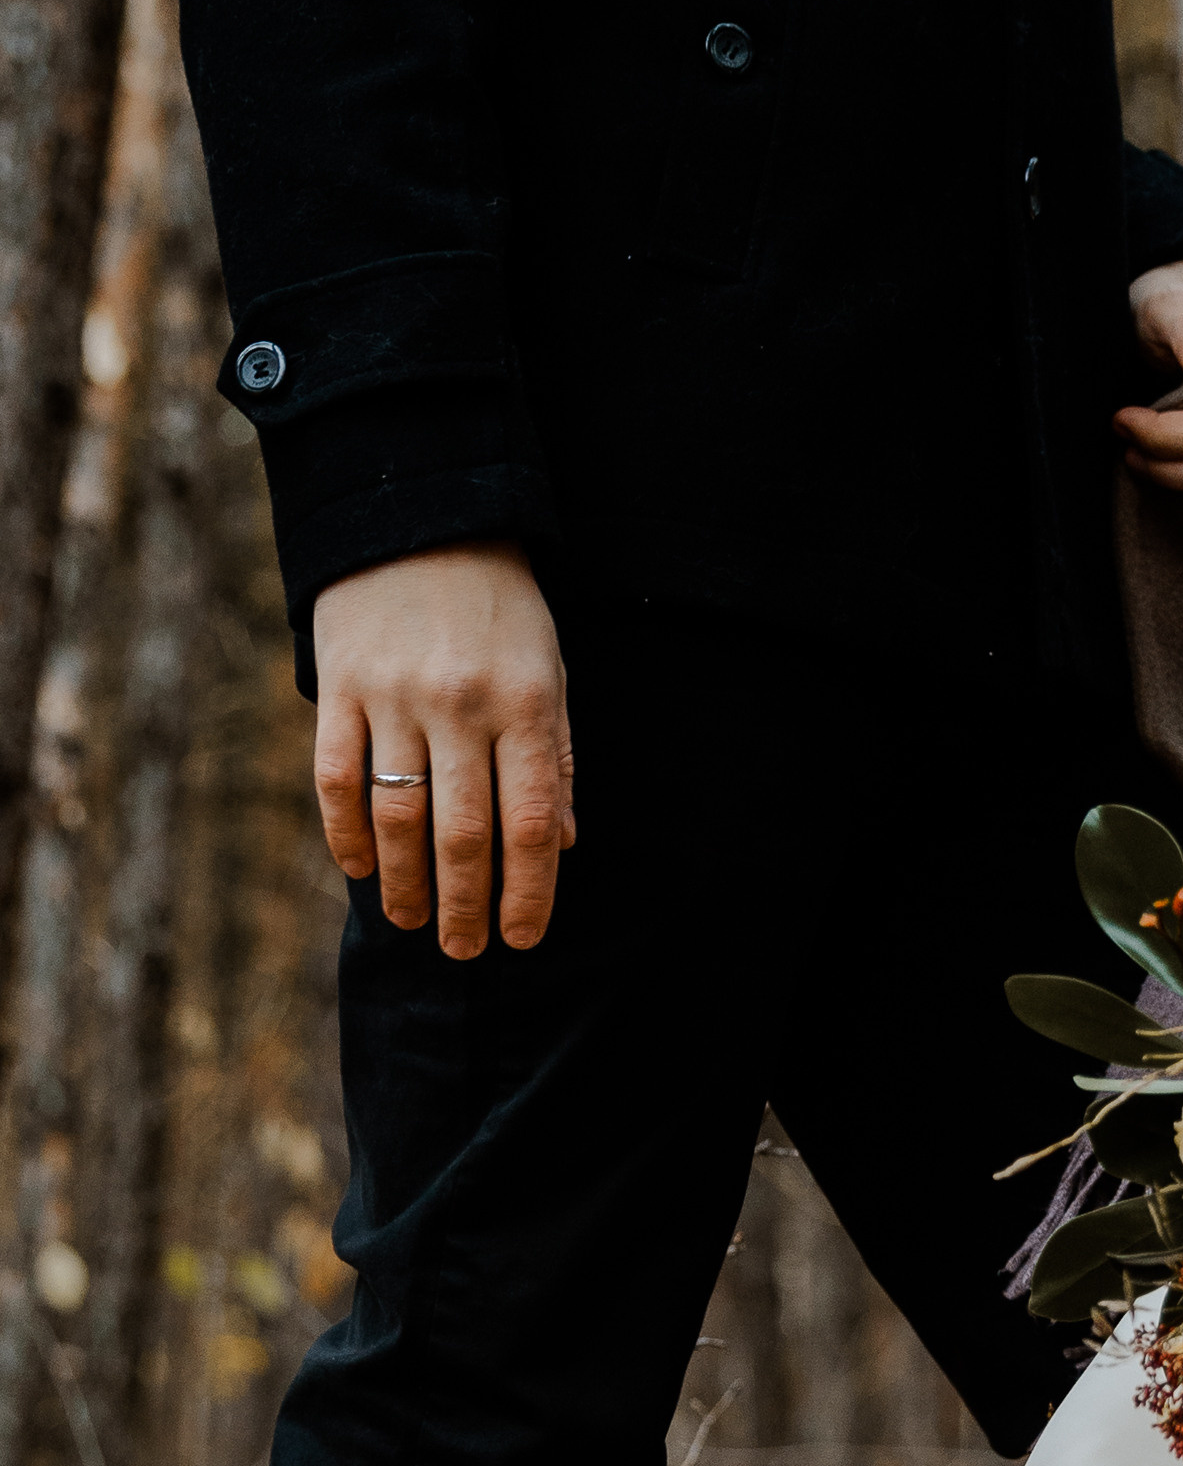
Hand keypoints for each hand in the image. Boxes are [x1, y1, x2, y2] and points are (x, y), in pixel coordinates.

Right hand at [312, 542, 574, 959]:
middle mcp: (460, 706)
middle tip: (465, 950)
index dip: (528, 892)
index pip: (532, 823)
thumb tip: (562, 845)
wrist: (417, 515)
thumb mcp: (547, 673)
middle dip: (466, 906)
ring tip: (414, 922)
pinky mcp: (338, 686)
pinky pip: (336, 779)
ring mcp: (393, 697)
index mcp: (524, 705)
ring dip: (405, 885)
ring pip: (397, 819)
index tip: (520, 938)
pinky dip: (347, 834)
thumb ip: (554, 757)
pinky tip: (360, 870)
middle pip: (463, 835)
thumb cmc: (498, 609)